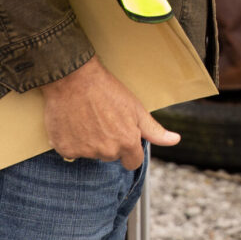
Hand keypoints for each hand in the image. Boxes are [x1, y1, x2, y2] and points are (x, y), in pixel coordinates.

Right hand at [40, 56, 179, 167]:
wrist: (74, 78)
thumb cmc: (107, 90)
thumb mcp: (135, 108)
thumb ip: (154, 130)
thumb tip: (175, 140)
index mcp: (127, 143)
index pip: (132, 162)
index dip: (129, 150)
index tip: (121, 136)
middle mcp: (106, 151)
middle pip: (110, 156)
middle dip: (109, 143)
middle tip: (102, 119)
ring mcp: (85, 152)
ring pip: (90, 153)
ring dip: (89, 141)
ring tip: (86, 117)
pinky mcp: (65, 149)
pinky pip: (70, 151)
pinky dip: (71, 140)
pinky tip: (72, 122)